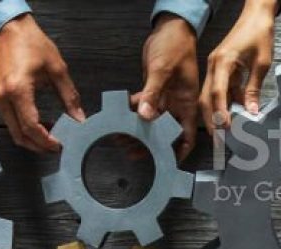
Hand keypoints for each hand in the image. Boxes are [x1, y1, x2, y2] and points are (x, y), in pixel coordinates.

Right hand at [0, 13, 84, 151]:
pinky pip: (10, 121)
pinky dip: (24, 128)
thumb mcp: (57, 68)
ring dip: (31, 139)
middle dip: (38, 146)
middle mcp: (4, 97)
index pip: (31, 127)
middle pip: (20, 135)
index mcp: (18, 90)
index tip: (59, 145)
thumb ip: (70, 96)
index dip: (46, 141)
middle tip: (54, 148)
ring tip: (49, 138)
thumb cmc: (30, 42)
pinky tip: (38, 125)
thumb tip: (78, 117)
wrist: (9, 28)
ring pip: (13, 131)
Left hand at [132, 13, 198, 160]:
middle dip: (150, 145)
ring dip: (136, 131)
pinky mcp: (152, 92)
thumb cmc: (176, 46)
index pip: (187, 136)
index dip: (179, 152)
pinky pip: (141, 107)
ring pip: (150, 122)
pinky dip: (130, 113)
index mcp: (187, 104)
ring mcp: (164, 99)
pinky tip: (118, 119)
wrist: (169, 28)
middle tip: (134, 153)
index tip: (167, 163)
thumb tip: (145, 116)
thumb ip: (152, 93)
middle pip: (164, 133)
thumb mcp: (163, 70)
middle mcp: (176, 105)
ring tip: (121, 139)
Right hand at [200, 0, 276, 132]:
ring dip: (215, 113)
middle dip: (210, 118)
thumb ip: (254, 89)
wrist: (255, 15)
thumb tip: (251, 110)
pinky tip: (231, 112)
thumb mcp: (261, 63)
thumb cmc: (258, 32)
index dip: (220, 112)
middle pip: (206, 98)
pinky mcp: (218, 70)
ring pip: (209, 96)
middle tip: (217, 135)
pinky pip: (218, 91)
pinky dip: (223, 103)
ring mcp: (214, 68)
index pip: (218, 92)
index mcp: (223, 61)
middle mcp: (214, 66)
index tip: (224, 126)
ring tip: (223, 128)